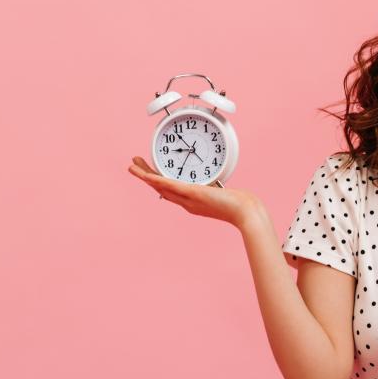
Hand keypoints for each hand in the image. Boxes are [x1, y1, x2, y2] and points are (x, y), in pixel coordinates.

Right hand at [127, 156, 263, 228]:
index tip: (147, 173)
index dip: (155, 181)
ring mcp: (189, 200)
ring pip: (162, 187)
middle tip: (132, 166)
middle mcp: (187, 203)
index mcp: (191, 202)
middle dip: (145, 176)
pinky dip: (159, 180)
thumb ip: (212, 188)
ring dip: (145, 177)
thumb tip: (212, 183)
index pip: (169, 190)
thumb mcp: (220, 193)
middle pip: (160, 188)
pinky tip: (149, 176)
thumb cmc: (237, 204)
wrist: (245, 212)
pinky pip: (173, 186)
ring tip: (133, 168)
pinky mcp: (194, 194)